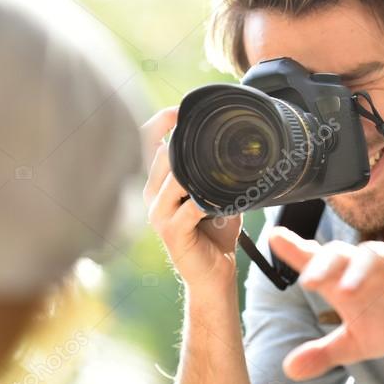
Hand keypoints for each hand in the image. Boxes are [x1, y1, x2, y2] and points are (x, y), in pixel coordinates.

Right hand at [142, 107, 241, 289]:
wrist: (214, 273)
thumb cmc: (214, 234)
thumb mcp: (216, 194)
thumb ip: (216, 171)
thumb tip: (237, 144)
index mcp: (159, 184)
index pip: (147, 145)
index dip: (159, 123)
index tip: (178, 109)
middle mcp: (153, 196)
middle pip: (158, 156)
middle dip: (178, 140)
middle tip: (202, 129)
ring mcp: (159, 214)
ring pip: (171, 178)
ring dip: (192, 169)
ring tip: (213, 164)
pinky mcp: (172, 231)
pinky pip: (187, 208)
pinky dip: (204, 200)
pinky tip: (216, 199)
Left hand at [268, 227, 383, 380]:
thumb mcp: (358, 342)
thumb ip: (325, 352)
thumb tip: (289, 370)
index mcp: (346, 278)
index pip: (317, 261)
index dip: (295, 249)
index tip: (274, 238)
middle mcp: (367, 264)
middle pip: (340, 254)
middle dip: (323, 264)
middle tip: (308, 281)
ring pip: (374, 255)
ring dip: (359, 272)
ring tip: (346, 291)